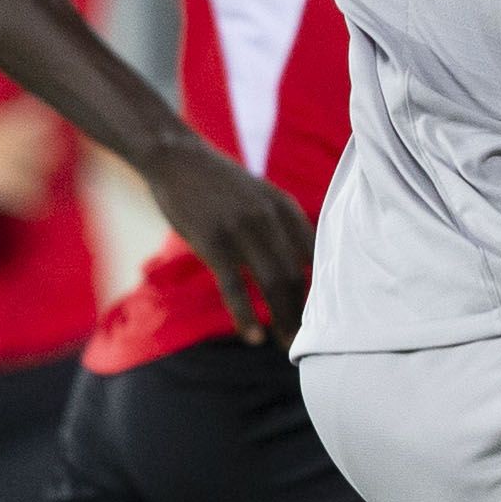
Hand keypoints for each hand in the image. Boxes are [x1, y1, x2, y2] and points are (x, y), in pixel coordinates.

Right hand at [142, 139, 316, 346]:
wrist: (175, 157)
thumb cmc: (218, 183)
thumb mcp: (259, 194)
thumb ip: (281, 225)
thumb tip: (303, 265)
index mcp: (285, 206)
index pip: (316, 255)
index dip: (323, 287)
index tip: (325, 314)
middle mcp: (269, 218)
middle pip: (296, 275)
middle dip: (303, 312)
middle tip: (306, 340)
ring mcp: (241, 230)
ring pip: (272, 284)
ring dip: (283, 319)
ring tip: (287, 344)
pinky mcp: (213, 243)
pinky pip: (234, 287)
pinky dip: (246, 316)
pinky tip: (254, 337)